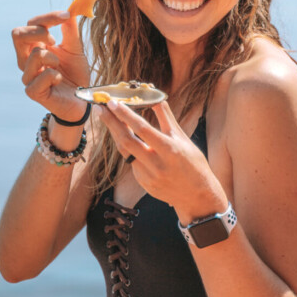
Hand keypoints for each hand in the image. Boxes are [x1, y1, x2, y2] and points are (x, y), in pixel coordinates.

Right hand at [12, 11, 90, 120]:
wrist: (82, 100)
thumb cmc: (75, 74)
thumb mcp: (75, 49)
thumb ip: (70, 31)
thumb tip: (70, 10)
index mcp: (34, 46)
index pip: (30, 24)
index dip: (47, 18)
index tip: (66, 15)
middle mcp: (26, 60)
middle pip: (17, 34)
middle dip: (39, 31)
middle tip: (55, 40)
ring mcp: (28, 76)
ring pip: (34, 55)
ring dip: (53, 57)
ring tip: (60, 66)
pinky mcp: (32, 92)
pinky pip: (40, 77)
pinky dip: (54, 75)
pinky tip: (59, 80)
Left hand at [99, 99, 227, 219]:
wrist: (197, 197)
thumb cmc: (194, 164)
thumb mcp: (183, 139)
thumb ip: (167, 119)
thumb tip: (156, 99)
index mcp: (169, 149)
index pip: (142, 129)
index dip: (125, 115)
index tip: (112, 103)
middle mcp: (156, 164)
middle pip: (126, 141)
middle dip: (111, 123)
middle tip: (100, 108)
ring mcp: (148, 176)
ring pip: (125, 152)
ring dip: (115, 134)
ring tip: (107, 119)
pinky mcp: (143, 183)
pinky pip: (131, 163)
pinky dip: (128, 149)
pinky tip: (126, 139)